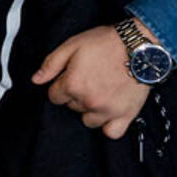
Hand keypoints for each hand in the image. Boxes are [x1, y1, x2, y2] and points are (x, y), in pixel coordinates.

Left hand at [33, 24, 151, 138]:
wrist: (140, 46)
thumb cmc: (106, 43)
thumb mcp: (72, 45)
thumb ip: (51, 64)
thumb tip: (36, 80)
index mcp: (72, 84)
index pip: (54, 96)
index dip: (60, 86)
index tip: (71, 77)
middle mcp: (88, 101)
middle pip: (71, 107)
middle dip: (75, 95)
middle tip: (89, 80)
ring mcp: (108, 111)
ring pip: (88, 120)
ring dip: (90, 110)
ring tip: (100, 93)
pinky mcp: (126, 115)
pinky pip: (111, 133)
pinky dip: (109, 125)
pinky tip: (109, 112)